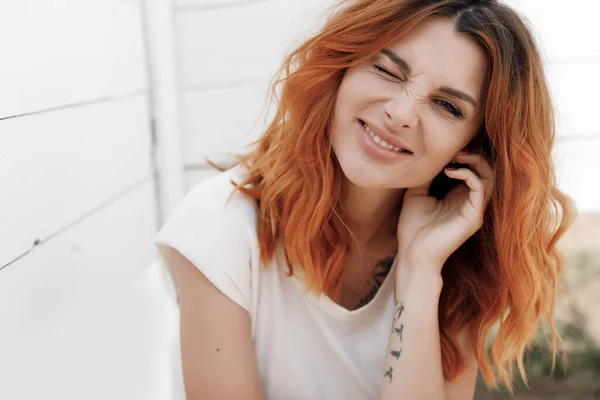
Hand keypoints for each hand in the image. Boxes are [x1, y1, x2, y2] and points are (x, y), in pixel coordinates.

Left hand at [396, 151, 493, 271]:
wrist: (413, 253)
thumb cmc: (414, 228)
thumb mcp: (417, 193)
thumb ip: (426, 176)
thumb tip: (429, 156)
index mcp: (460, 196)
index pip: (475, 169)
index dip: (467, 154)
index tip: (450, 146)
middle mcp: (472, 202)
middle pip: (488, 169)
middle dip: (475, 153)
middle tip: (456, 148)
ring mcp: (475, 209)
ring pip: (490, 176)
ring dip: (475, 160)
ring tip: (456, 154)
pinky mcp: (473, 216)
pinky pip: (481, 187)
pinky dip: (468, 173)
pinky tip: (449, 171)